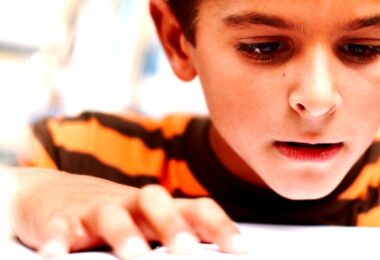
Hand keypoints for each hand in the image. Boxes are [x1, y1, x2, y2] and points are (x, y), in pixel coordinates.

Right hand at [10, 168, 246, 258]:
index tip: (240, 249)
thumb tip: (213, 259)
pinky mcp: (56, 220)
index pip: (197, 210)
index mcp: (159, 210)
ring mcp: (94, 209)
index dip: (220, 227)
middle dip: (174, 225)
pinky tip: (56, 255)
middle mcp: (131, 204)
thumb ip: (171, 241)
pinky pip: (56, 229)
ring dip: (124, 234)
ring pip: (112, 215)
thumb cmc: (110, 216)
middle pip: (157, 203)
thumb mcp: (144, 225)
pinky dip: (56, 240)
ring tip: (134, 255)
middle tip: (188, 249)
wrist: (43, 193)